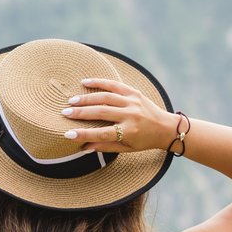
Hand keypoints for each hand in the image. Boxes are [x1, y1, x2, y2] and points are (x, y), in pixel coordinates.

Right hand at [60, 77, 178, 153]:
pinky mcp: (134, 92)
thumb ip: (106, 146)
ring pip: (105, 97)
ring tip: (71, 101)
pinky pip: (114, 85)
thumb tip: (84, 147)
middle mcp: (131, 115)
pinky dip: (99, 82)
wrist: (166, 127)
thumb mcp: (127, 149)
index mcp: (129, 132)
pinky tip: (85, 81)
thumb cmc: (144, 141)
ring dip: (87, 98)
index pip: (102, 134)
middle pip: (101, 113)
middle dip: (81, 113)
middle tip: (65, 113)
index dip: (84, 134)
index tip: (68, 134)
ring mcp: (133, 102)